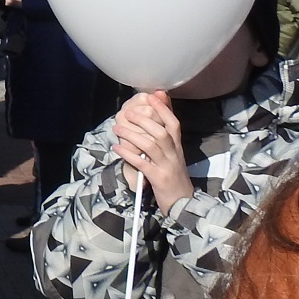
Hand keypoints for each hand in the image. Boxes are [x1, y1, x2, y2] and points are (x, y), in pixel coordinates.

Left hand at [111, 91, 191, 213]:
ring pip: (151, 146)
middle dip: (144, 120)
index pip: (174, 124)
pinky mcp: (158, 179)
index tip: (153, 95)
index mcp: (177, 147)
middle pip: (161, 132)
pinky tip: (116, 149)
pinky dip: (128, 155)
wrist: (183, 204)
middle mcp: (174, 154)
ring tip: (117, 128)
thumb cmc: (173, 177)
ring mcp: (167, 166)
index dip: (164, 108)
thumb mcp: (172, 156)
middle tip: (127, 112)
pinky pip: (142, 164)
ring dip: (132, 135)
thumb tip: (153, 121)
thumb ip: (164, 140)